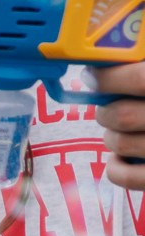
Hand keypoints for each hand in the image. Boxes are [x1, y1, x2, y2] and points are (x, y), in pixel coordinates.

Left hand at [94, 61, 144, 190]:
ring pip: (120, 143)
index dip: (109, 78)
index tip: (95, 76)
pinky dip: (115, 166)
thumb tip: (111, 60)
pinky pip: (125, 176)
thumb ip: (141, 70)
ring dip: (111, 137)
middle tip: (109, 108)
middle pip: (122, 115)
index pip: (140, 79)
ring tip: (122, 131)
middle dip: (106, 111)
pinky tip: (123, 157)